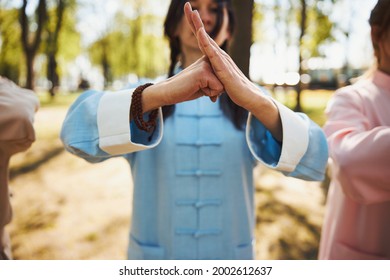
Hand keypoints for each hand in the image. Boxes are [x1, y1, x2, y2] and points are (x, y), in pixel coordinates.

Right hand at [142, 56, 223, 111]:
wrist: (169, 92)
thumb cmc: (186, 90)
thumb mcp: (204, 85)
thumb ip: (215, 82)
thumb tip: (227, 87)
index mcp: (208, 60)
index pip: (223, 78)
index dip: (214, 88)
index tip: (198, 84)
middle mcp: (208, 60)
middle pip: (224, 82)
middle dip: (213, 90)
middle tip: (197, 87)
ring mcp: (206, 65)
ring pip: (221, 86)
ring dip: (211, 92)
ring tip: (196, 87)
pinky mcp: (203, 72)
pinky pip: (217, 89)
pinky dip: (208, 93)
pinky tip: (196, 88)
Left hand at [184, 2, 282, 140]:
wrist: (248, 97)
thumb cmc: (234, 89)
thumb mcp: (219, 81)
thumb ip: (212, 77)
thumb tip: (207, 80)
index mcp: (215, 57)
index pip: (202, 39)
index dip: (194, 26)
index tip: (187, 14)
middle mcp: (219, 54)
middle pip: (204, 34)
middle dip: (195, 20)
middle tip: (187, 5)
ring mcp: (222, 59)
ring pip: (208, 40)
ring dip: (200, 26)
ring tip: (193, 13)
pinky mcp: (223, 68)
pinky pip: (213, 53)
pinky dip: (206, 42)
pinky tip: (200, 33)